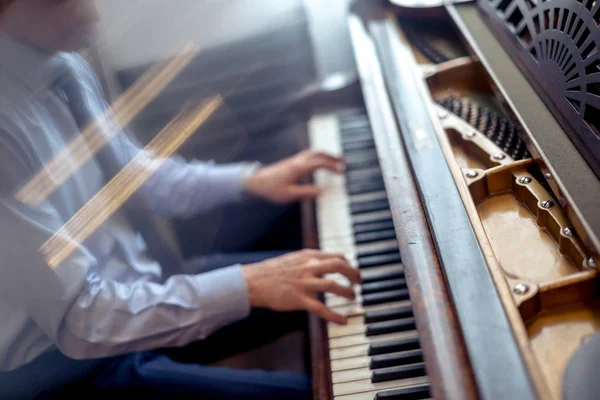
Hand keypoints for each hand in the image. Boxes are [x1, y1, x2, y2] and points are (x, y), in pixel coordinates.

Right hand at [241, 249, 360, 324]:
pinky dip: (335, 316)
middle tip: (359, 283)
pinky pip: (321, 308)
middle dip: (354, 274)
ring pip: (334, 286)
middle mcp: (308, 267)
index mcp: (308, 256)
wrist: (253, 282)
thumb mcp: (292, 259)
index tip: (352, 271)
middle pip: (340, 266)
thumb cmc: (271, 271)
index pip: (336, 256)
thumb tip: (324, 263)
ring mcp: (304, 283)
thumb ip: (309, 260)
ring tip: (353, 298)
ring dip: (347, 292)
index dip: (349, 264)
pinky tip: (343, 321)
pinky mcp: (299, 299)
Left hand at [244, 150, 345, 203]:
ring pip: (314, 152)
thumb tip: (321, 191)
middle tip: (344, 162)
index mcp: (299, 168)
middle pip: (319, 154)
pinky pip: (309, 155)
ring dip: (326, 155)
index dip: (332, 166)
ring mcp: (295, 160)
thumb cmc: (271, 189)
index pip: (320, 163)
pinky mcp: (292, 162)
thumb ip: (305, 193)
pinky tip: (321, 163)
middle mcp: (298, 161)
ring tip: (336, 161)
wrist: (256, 181)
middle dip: (333, 157)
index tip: (342, 172)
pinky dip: (319, 157)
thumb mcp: (288, 195)